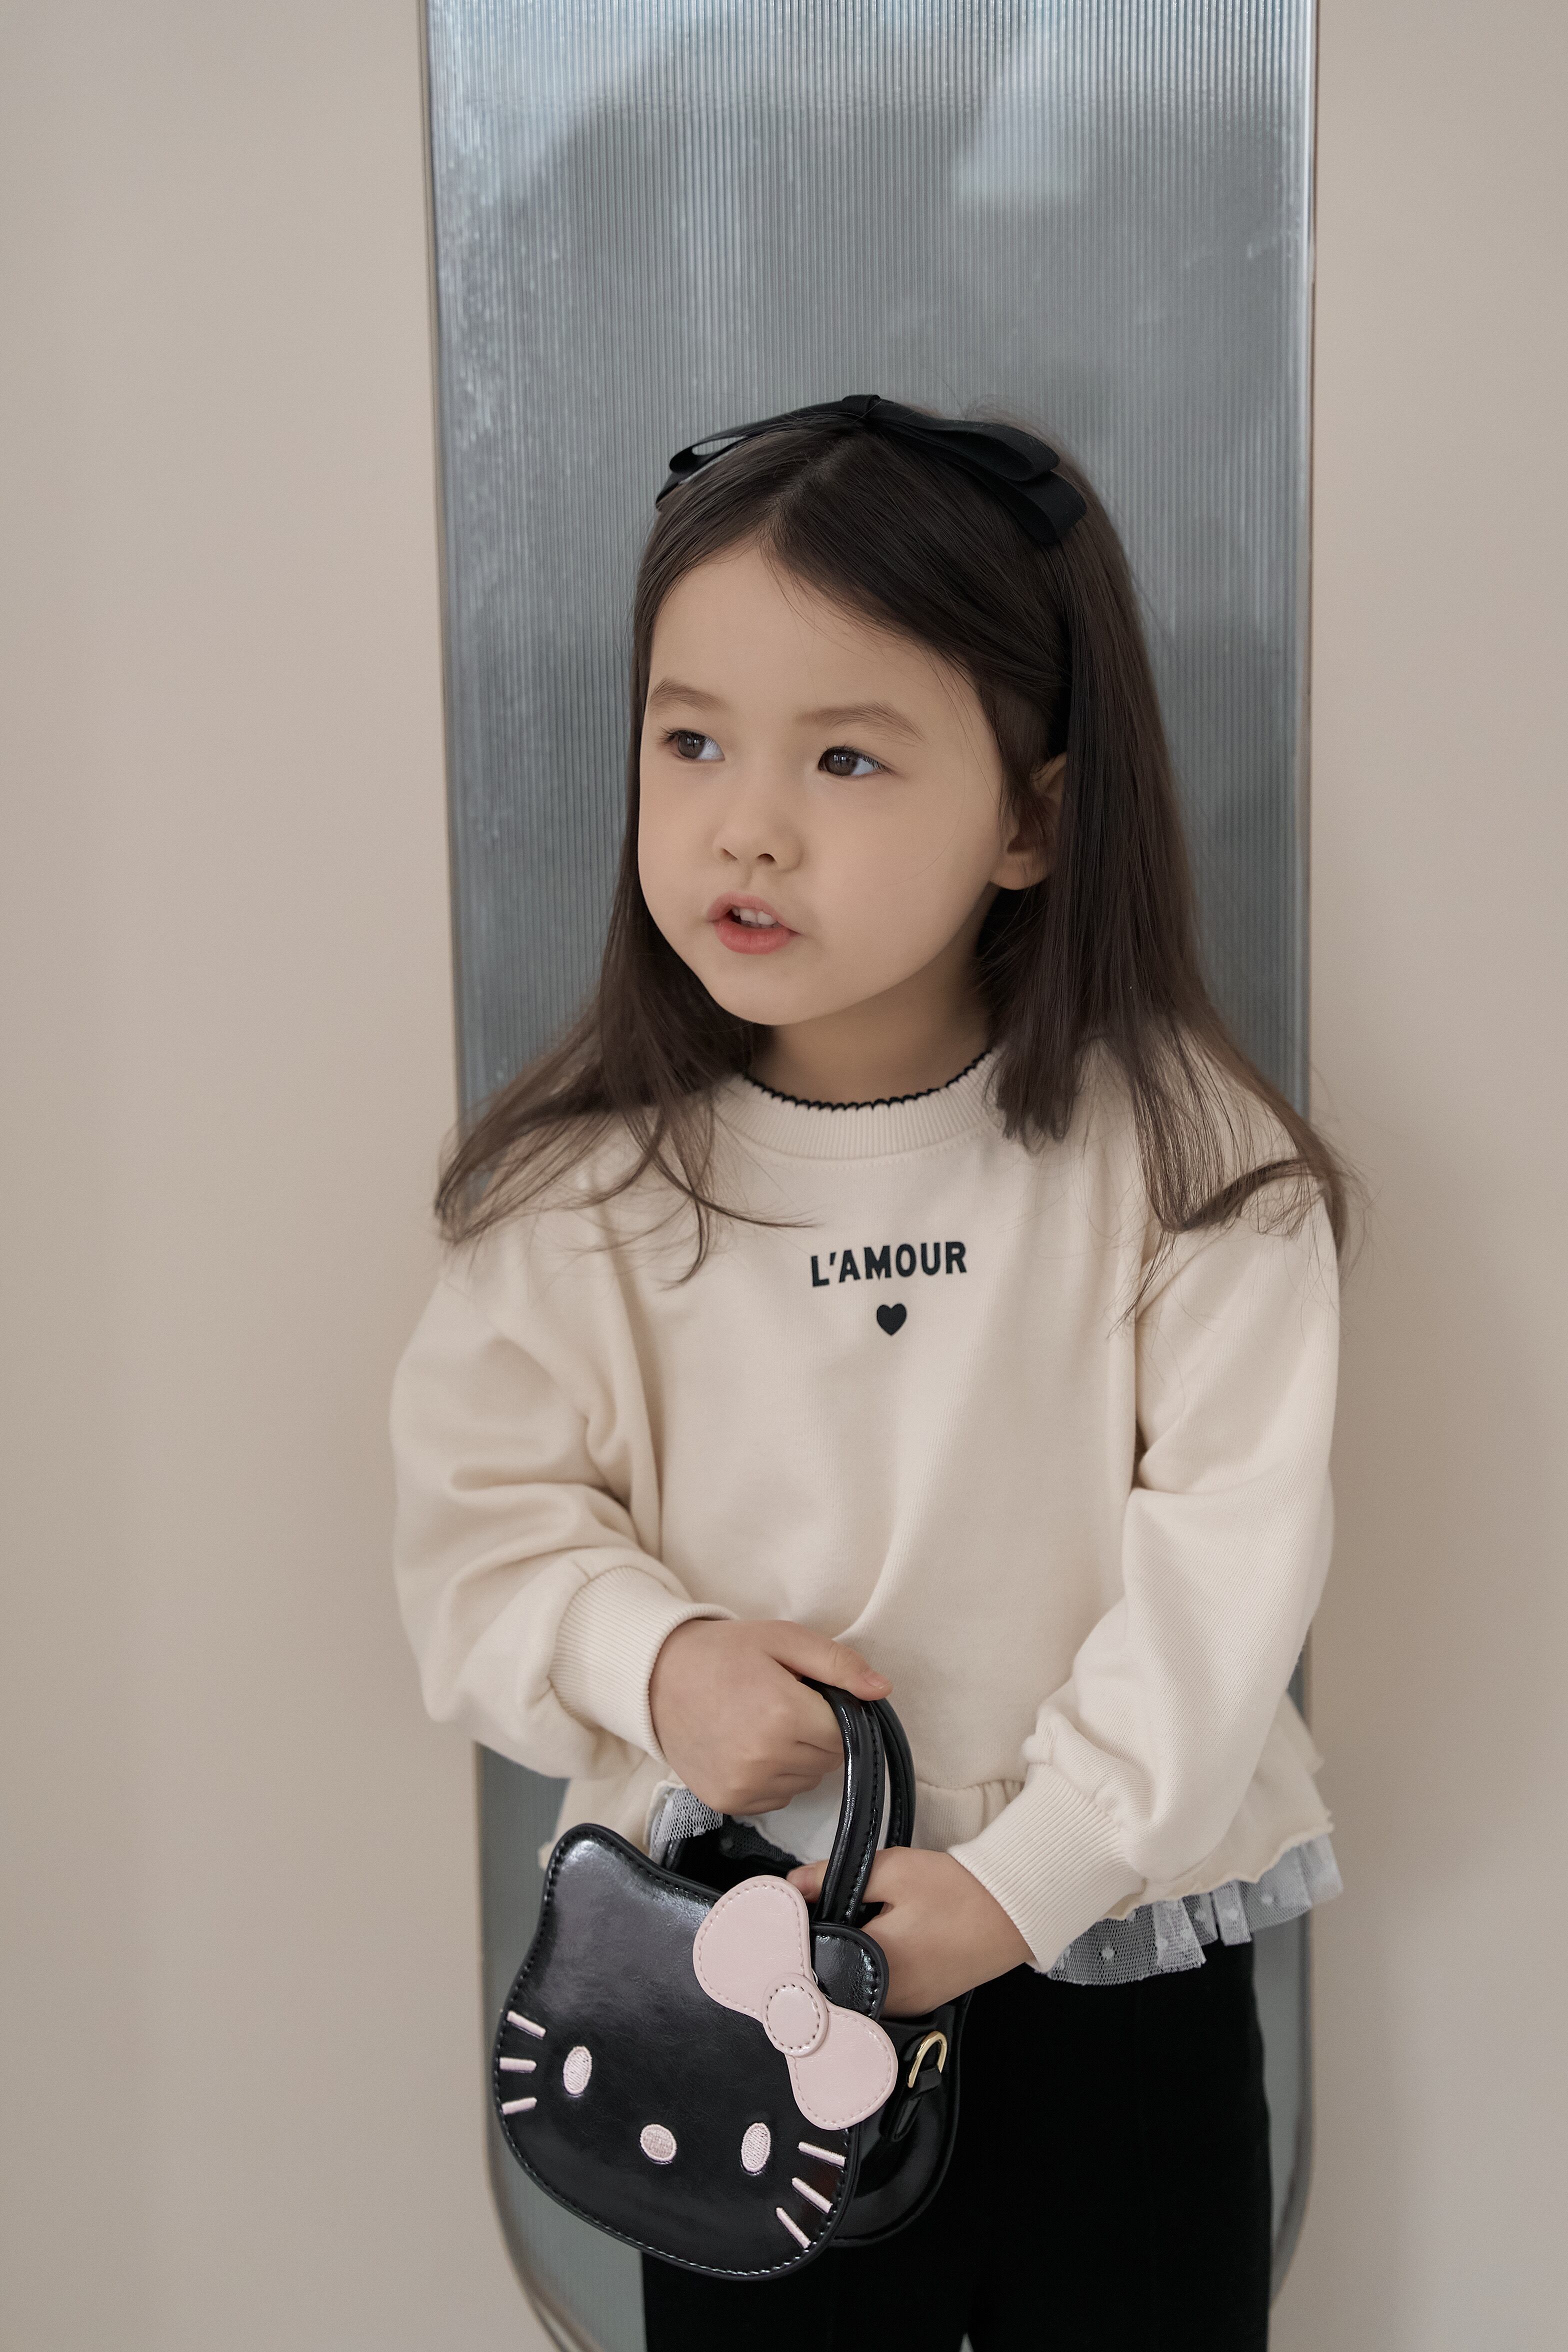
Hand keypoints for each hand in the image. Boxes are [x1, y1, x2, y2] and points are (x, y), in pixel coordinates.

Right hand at [648, 1618, 890, 1815]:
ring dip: (796, 1758)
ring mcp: (744, 1785)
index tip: (808, 1696)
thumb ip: (838, 1664)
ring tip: (763, 1724)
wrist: (658, 1677)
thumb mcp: (784, 1639)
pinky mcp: (727, 1801)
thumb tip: (883, 1690)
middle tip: (782, 1705)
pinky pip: (776, 1797)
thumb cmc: (726, 1652)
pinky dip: (773, 1777)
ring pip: (805, 1782)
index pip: (845, 1734)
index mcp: (783, 1714)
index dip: (833, 1714)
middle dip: (816, 1735)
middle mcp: (765, 1758)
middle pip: (827, 1761)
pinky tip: (748, 1746)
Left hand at [787, 1848, 1030, 2014]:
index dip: (799, 1938)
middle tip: (821, 1917)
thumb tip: (790, 1886)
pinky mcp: (920, 2005)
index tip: (793, 1917)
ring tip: (849, 1928)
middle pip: (830, 1981)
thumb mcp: (891, 1870)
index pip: (813, 1961)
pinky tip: (877, 1945)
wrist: (1012, 1910)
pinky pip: (879, 1995)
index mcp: (875, 1966)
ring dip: (845, 1964)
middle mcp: (886, 2000)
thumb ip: (833, 1877)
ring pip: (854, 1990)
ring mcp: (905, 2008)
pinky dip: (870, 1973)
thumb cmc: (953, 1890)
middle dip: (820, 1951)